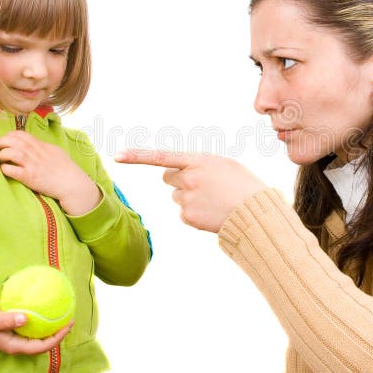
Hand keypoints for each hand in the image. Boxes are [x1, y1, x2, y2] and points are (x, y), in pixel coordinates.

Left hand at [0, 130, 101, 215]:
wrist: (73, 184)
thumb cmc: (67, 169)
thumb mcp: (56, 152)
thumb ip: (43, 147)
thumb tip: (34, 144)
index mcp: (41, 146)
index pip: (21, 134)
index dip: (10, 135)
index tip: (7, 140)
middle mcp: (36, 153)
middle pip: (13, 141)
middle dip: (2, 142)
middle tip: (0, 148)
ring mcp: (33, 165)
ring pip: (10, 153)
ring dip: (3, 155)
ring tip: (2, 159)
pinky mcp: (30, 177)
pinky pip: (12, 170)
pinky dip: (5, 169)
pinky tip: (6, 170)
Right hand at [0, 296, 71, 354]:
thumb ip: (9, 320)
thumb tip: (26, 318)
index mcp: (15, 346)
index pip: (41, 347)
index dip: (57, 338)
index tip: (68, 326)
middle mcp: (18, 345)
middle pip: (43, 345)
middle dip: (58, 335)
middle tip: (70, 320)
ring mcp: (16, 339)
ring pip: (39, 338)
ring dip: (52, 330)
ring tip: (63, 317)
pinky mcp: (15, 331)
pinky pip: (33, 330)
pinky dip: (42, 323)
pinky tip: (47, 313)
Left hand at [114, 149, 266, 232]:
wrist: (255, 212)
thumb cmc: (244, 185)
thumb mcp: (224, 165)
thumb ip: (199, 164)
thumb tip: (181, 172)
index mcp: (197, 161)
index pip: (160, 156)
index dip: (136, 156)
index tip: (117, 155)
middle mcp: (188, 179)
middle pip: (168, 177)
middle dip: (179, 180)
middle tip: (202, 185)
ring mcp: (186, 199)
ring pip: (177, 196)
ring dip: (190, 197)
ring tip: (214, 200)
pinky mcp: (188, 217)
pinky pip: (184, 213)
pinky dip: (195, 213)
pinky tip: (212, 212)